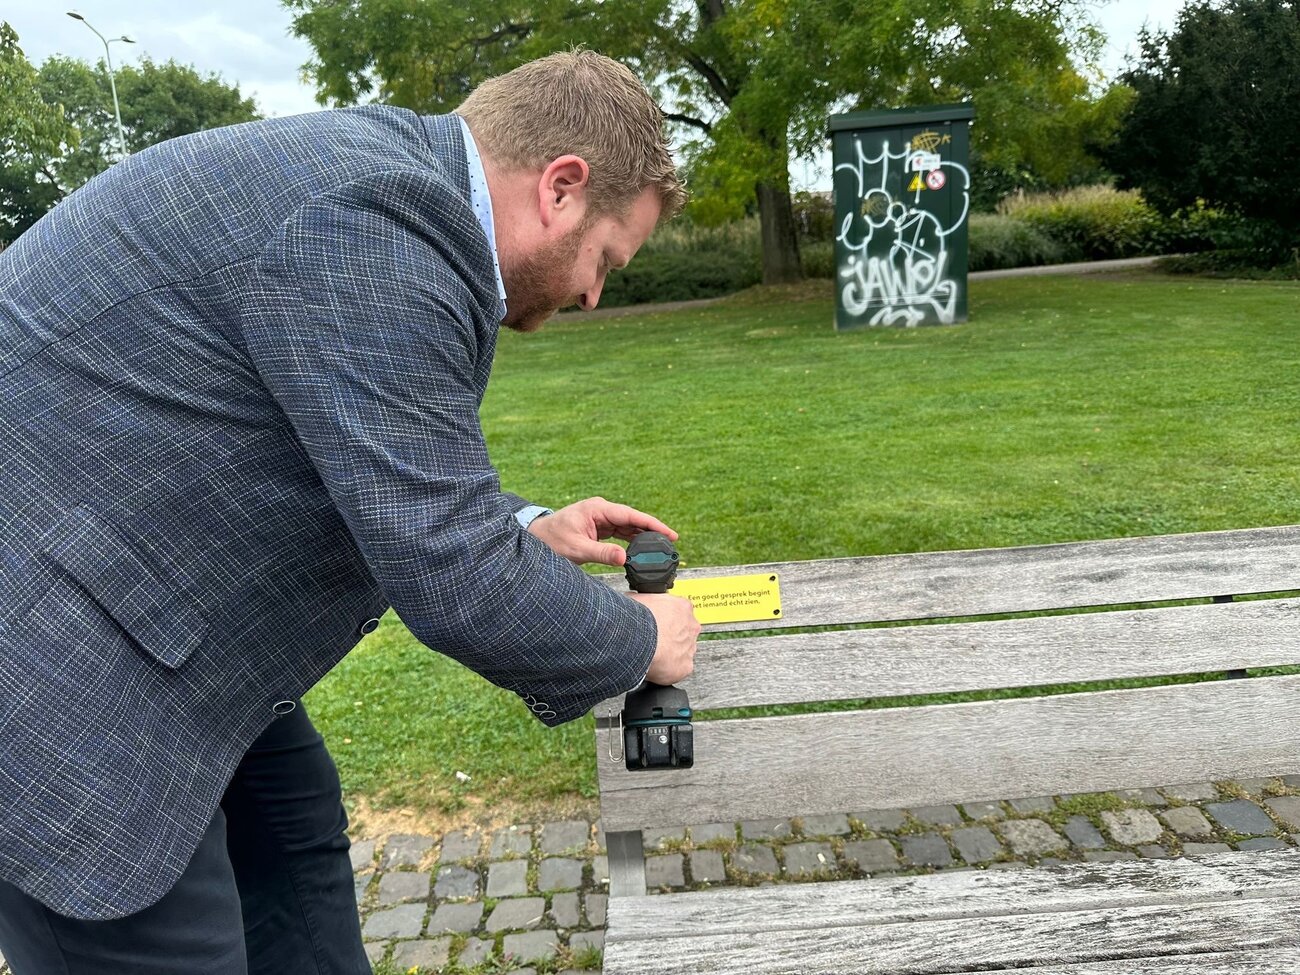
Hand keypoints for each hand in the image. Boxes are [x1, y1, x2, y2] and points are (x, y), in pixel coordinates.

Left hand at [527, 496, 676, 566]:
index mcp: (597, 509)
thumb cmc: (551, 541)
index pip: (630, 515)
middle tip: (671, 543)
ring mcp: (600, 518)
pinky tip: (642, 549)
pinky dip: (632, 540)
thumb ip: (601, 553)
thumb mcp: (577, 549)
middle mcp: (601, 511)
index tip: (669, 533)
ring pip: (628, 526)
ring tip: (661, 548)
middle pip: (633, 519)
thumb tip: (624, 558)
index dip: (652, 524)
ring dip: (643, 536)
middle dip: (652, 530)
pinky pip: (620, 532)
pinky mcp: (599, 528)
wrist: (535, 539)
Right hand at [630, 593, 699, 684]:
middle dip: (671, 637)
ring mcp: (689, 647)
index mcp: (682, 606)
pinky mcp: (685, 667)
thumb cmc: (636, 619)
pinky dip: (668, 670)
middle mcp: (690, 627)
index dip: (666, 618)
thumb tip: (634, 601)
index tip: (657, 623)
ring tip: (652, 655)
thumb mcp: (637, 599)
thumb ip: (643, 601)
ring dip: (670, 654)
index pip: (679, 612)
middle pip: (684, 632)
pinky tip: (656, 667)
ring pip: (683, 651)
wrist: (634, 640)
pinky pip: (679, 669)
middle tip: (654, 640)